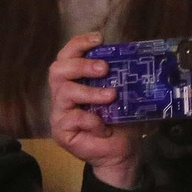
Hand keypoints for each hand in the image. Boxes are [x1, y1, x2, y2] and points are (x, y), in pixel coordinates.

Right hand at [48, 32, 144, 188]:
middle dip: (81, 65)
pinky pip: (73, 118)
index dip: (79, 44)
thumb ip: (121, 77)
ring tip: (111, 96)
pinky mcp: (61, 131)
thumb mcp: (124, 95)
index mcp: (76, 80)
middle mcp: (63, 93)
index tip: (99, 39)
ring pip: (65, 92)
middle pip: (57, 69)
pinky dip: (93, 120)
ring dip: (91, 92)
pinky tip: (105, 127)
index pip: (68, 56)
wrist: (121, 152)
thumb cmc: (121, 121)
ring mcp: (60, 113)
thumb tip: (134, 57)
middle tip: (104, 68)